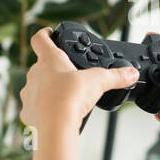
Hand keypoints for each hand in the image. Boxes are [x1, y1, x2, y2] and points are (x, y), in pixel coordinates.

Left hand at [19, 28, 138, 133]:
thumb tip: (131, 73)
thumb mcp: (98, 81)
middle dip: (52, 69)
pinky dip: (43, 110)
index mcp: (50, 60)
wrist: (53, 126)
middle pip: (40, 65)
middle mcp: (35, 74)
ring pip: (36, 87)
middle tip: (67, 74)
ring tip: (63, 97)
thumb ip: (115, 76)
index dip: (45, 34)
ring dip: (47, 90)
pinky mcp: (28, 112)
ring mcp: (29, 94)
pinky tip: (55, 115)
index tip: (49, 34)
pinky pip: (34, 108)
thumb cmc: (70, 98)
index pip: (40, 39)